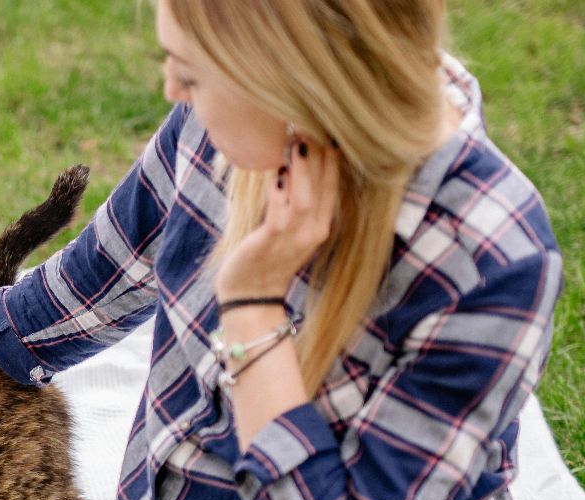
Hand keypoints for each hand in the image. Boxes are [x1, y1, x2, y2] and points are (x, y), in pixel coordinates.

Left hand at [214, 134, 340, 302]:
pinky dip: (280, 190)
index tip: (328, 127)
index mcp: (321, 223)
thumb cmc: (267, 254)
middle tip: (311, 121)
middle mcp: (314, 229)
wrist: (251, 294)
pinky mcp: (270, 241)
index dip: (333, 155)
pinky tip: (279, 171)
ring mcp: (294, 237)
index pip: (334, 183)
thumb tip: (295, 160)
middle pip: (323, 185)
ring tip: (297, 138)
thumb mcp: (291, 226)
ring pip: (305, 196)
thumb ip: (298, 199)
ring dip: (302, 167)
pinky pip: (280, 212)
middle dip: (320, 153)